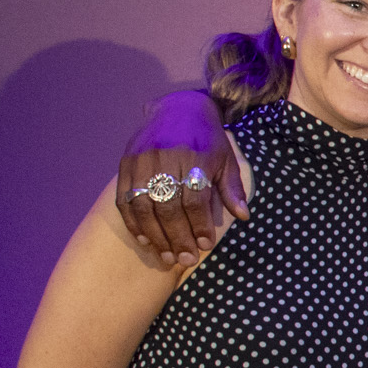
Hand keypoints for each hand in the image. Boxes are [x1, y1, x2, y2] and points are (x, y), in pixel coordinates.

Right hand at [117, 91, 245, 263]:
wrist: (178, 108)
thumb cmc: (208, 139)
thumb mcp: (226, 159)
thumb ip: (232, 188)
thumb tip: (243, 216)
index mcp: (194, 157)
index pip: (194, 199)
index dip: (199, 225)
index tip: (205, 245)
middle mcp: (165, 158)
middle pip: (168, 206)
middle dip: (177, 237)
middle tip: (186, 259)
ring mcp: (142, 161)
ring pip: (144, 206)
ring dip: (155, 236)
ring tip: (167, 257)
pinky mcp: (126, 163)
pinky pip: (124, 199)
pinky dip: (133, 223)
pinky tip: (145, 241)